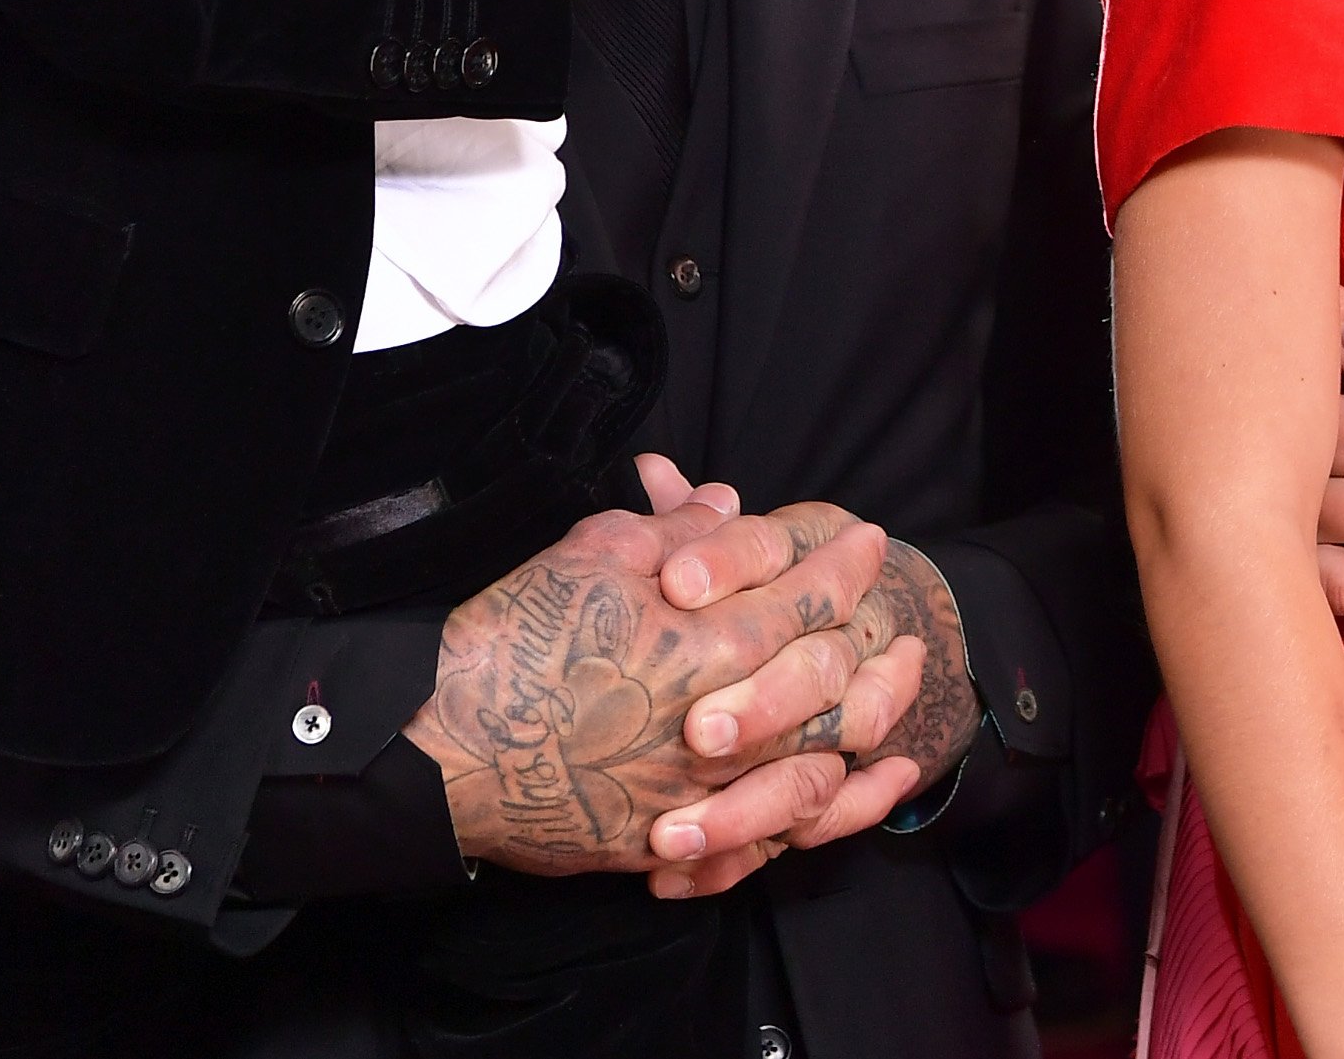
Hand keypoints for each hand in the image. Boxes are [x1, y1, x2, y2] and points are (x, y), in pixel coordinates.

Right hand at [405, 456, 921, 891]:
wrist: (445, 757)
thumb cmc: (511, 647)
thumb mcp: (587, 556)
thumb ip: (672, 529)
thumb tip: (723, 502)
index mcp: (709, 643)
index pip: (808, 597)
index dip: (843, 564)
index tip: (866, 540)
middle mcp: (724, 722)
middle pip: (831, 679)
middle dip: (870, 635)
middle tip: (890, 606)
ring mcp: (702, 791)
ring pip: (820, 761)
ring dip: (870, 720)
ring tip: (899, 689)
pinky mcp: (672, 841)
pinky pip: (773, 835)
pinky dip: (828, 811)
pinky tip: (856, 788)